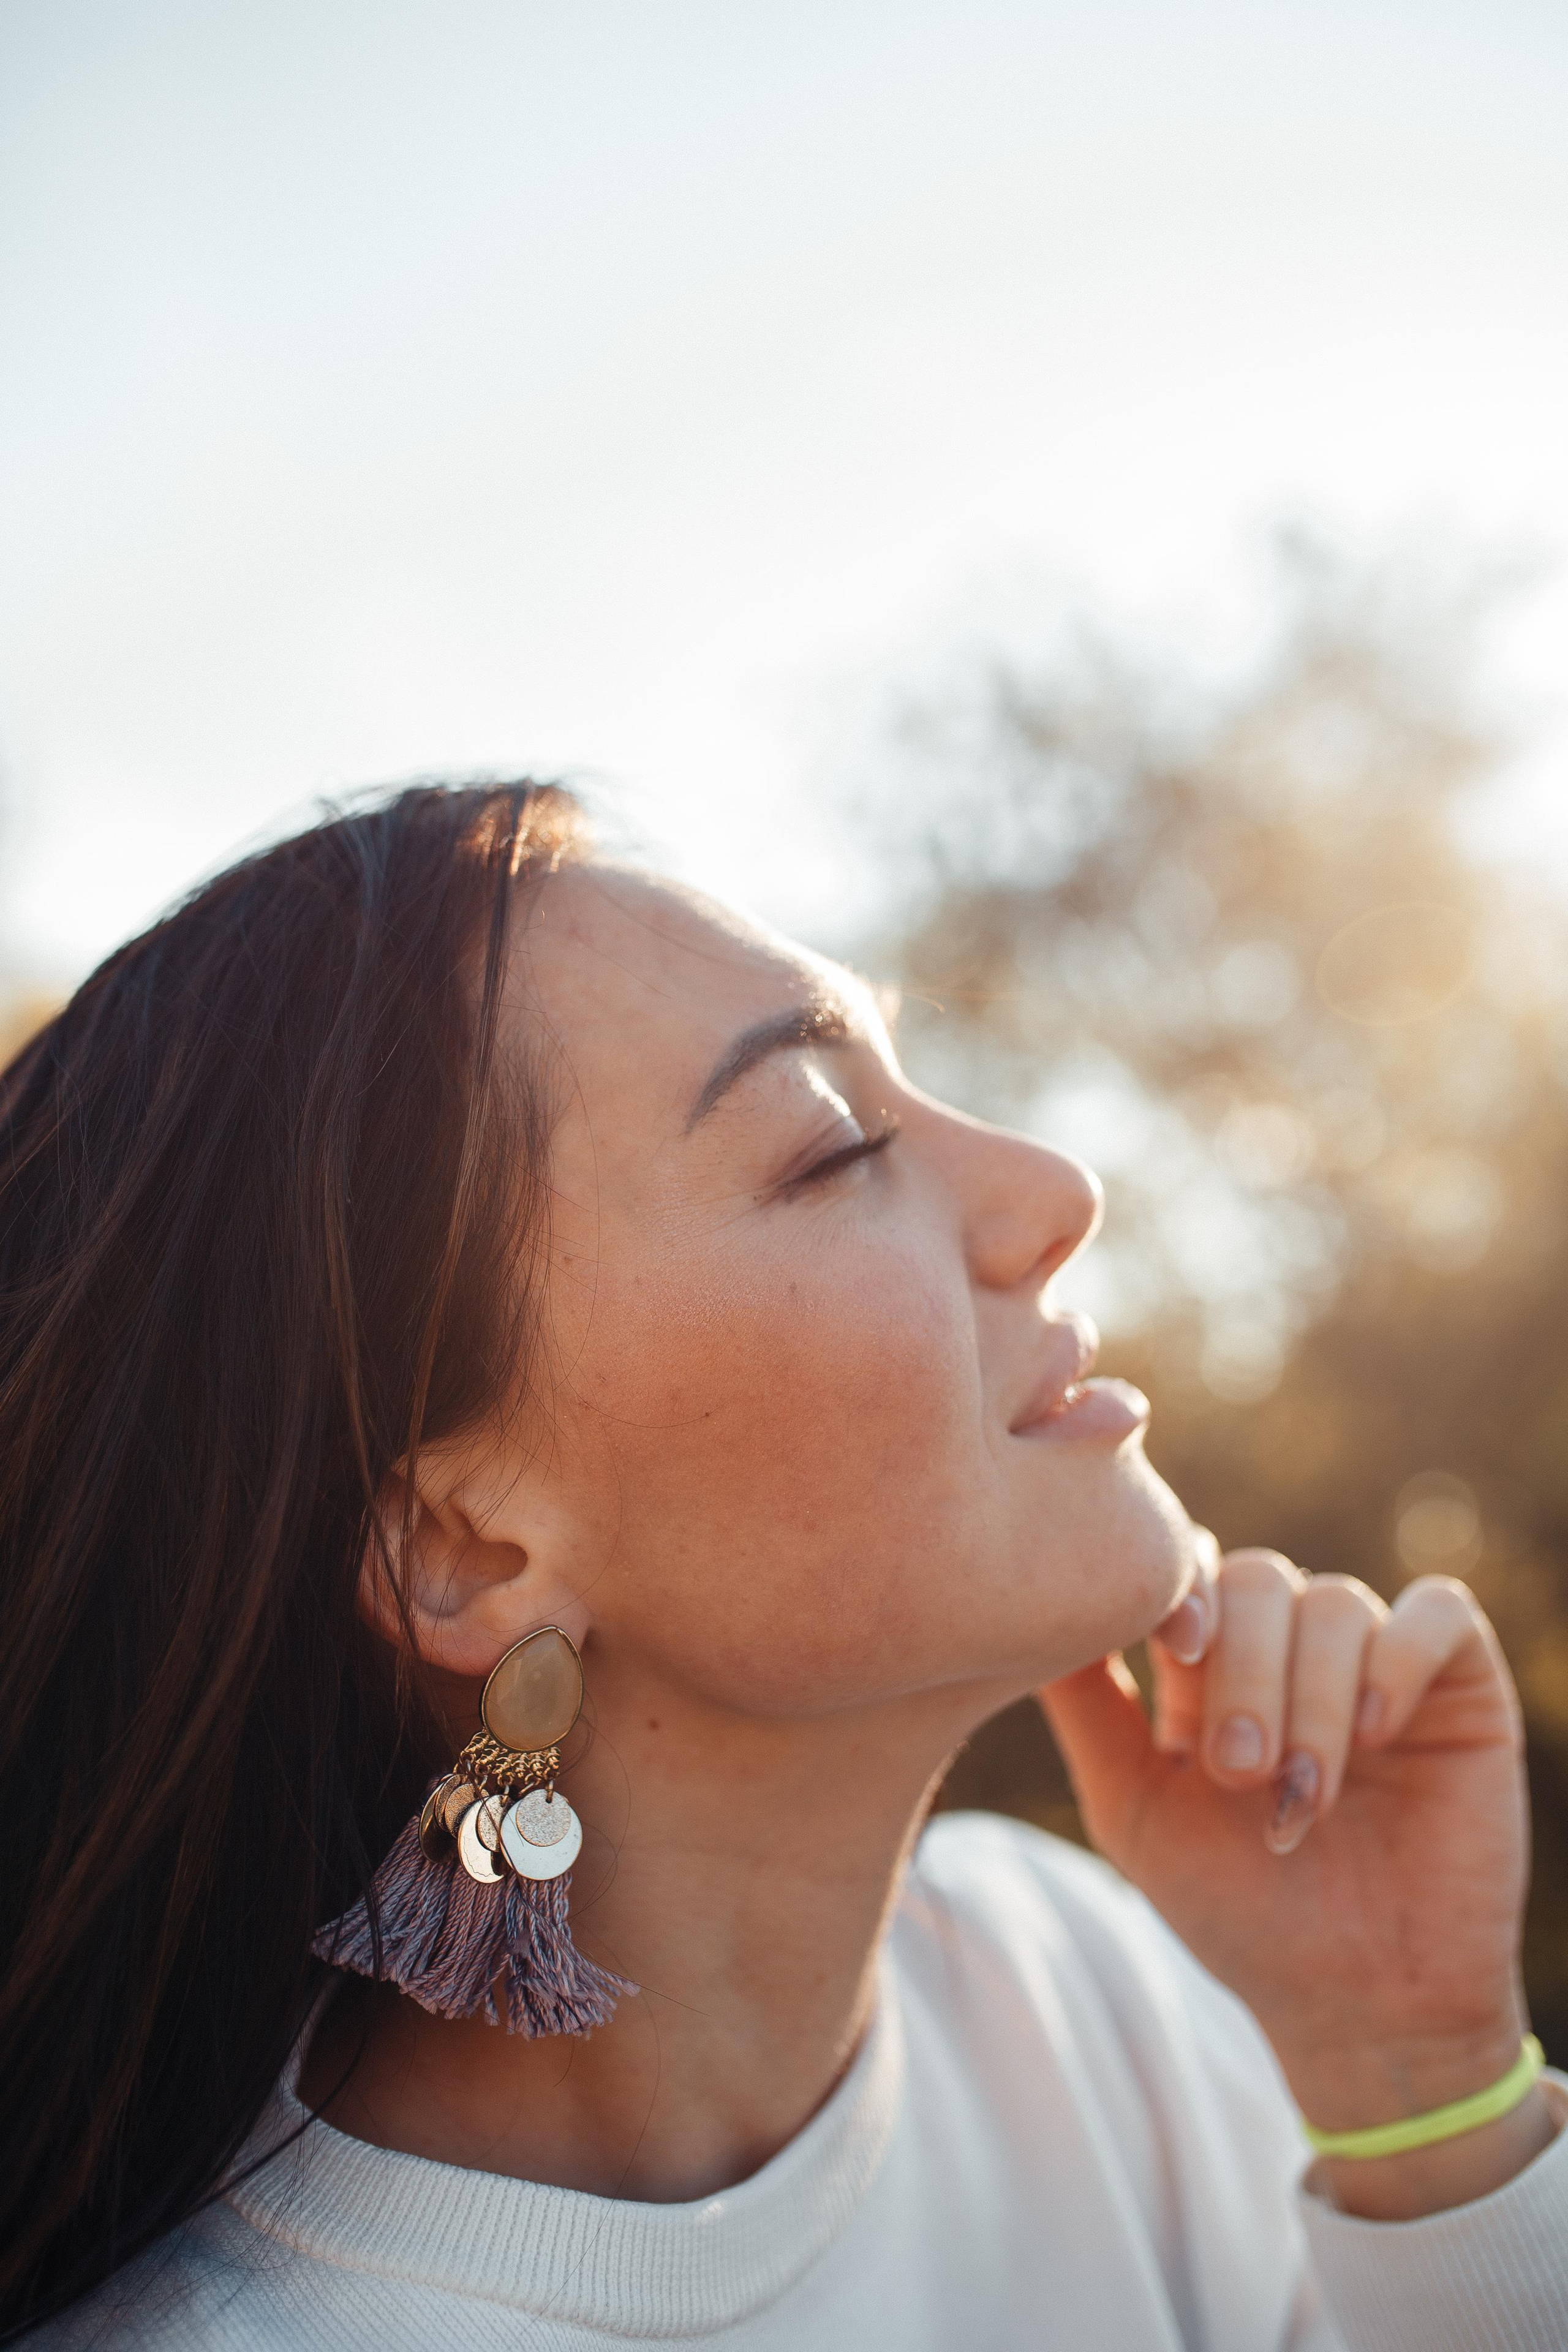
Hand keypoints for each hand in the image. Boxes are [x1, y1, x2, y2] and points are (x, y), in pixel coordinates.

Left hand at [1040, 1539, 1556, 2218]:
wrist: (1355, 2004)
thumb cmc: (1237, 1911)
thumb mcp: (1132, 1805)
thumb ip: (1085, 1705)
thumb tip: (1019, 1609)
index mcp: (1210, 1663)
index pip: (1186, 1570)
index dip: (1176, 1589)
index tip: (1169, 1650)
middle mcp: (1289, 1646)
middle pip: (1254, 1579)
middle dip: (1241, 1671)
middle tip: (1237, 1772)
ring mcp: (1373, 1659)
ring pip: (1335, 1601)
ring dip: (1311, 1696)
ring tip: (1302, 1794)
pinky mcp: (1458, 1684)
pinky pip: (1437, 1614)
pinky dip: (1398, 1660)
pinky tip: (1378, 1735)